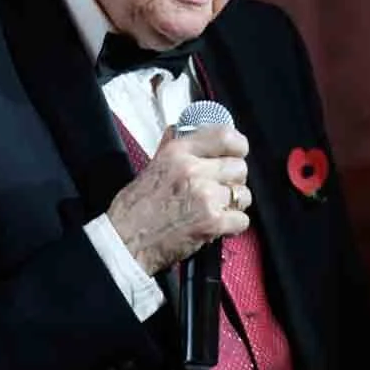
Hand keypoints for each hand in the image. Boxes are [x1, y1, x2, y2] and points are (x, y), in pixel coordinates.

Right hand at [106, 124, 251, 276]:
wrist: (127, 239)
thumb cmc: (136, 206)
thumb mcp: (153, 164)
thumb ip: (174, 146)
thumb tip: (187, 130)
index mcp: (177, 151)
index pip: (224, 136)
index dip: (238, 145)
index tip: (238, 151)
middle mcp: (193, 170)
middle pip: (239, 167)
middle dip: (233, 179)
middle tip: (220, 188)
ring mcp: (205, 196)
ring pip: (243, 194)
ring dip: (234, 203)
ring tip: (217, 208)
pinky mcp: (212, 222)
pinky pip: (242, 219)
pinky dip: (233, 225)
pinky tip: (217, 225)